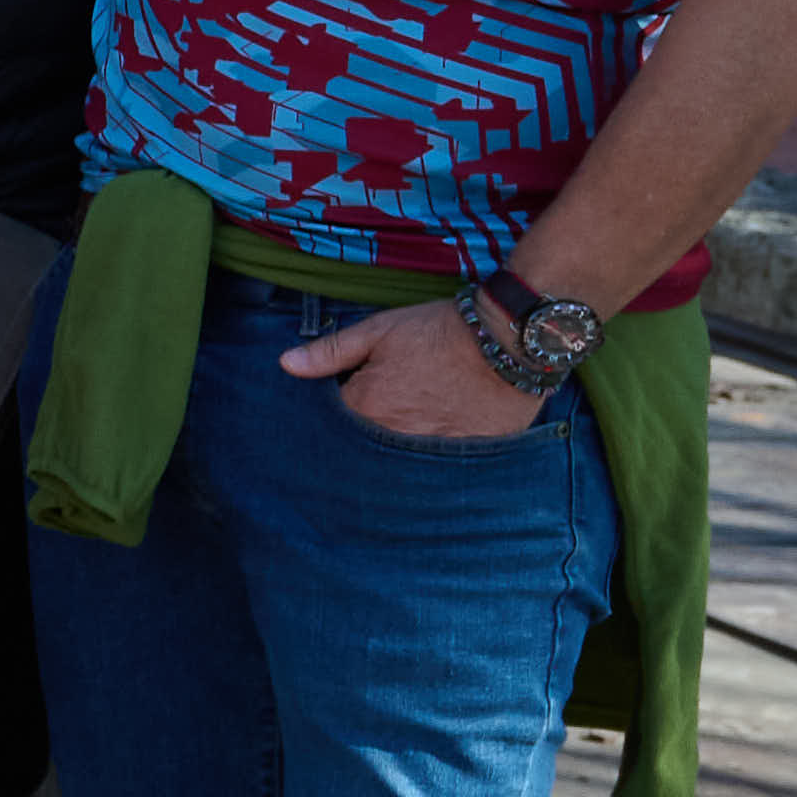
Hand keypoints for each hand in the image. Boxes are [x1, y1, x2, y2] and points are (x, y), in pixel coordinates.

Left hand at [287, 297, 550, 443]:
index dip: (338, 411)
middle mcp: (391, 438)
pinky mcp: (461, 458)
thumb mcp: (379, 331)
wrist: (511, 343)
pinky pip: (435, 465)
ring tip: (413, 420)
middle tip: (388, 408)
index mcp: (363, 407)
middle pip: (363, 446)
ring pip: (396, 458)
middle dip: (364, 434)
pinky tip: (438, 433)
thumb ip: (330, 352)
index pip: (331, 424)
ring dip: (396, 445)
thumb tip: (285, 364)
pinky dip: (430, 454)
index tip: (350, 398)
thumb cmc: (440, 332)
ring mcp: (427, 452)